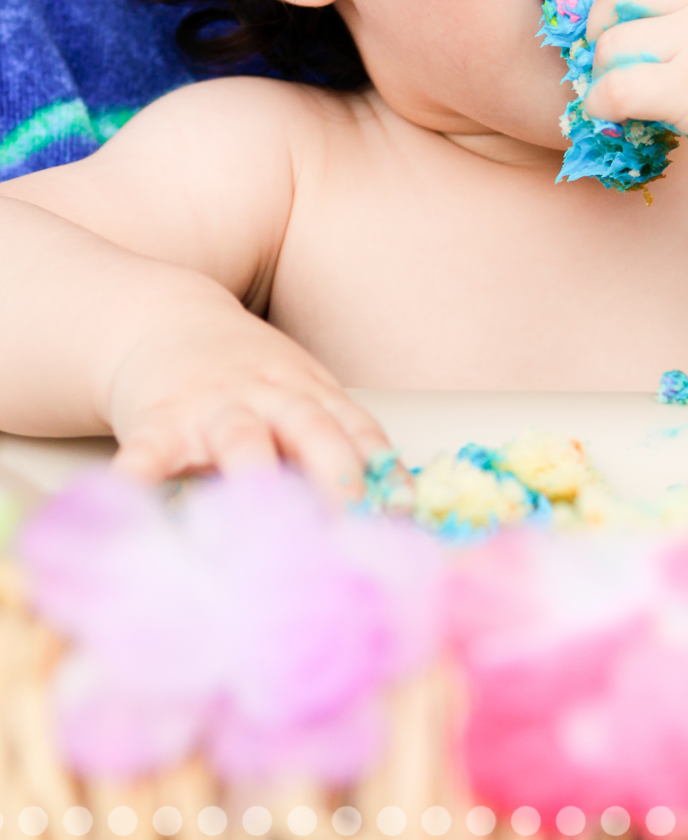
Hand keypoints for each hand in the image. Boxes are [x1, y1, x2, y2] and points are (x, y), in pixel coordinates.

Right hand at [104, 295, 388, 499]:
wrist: (163, 319)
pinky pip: (150, 453)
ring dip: (256, 476)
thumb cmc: (245, 372)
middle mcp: (269, 398)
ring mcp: (213, 408)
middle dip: (334, 474)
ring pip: (241, 439)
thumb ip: (335, 438)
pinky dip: (139, 480)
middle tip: (351, 520)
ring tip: (264, 520)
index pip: (355, 429)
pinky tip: (135, 505)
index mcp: (310, 394)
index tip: (400, 510)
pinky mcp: (158, 422)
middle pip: (311, 431)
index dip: (380, 468)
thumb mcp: (299, 389)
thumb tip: (388, 507)